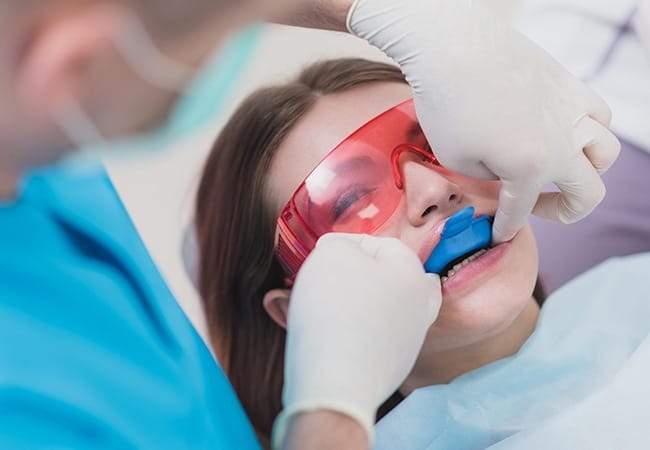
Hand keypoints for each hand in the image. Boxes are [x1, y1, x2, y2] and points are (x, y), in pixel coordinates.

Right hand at [273, 233, 440, 447]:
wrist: (336, 383)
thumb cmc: (334, 311)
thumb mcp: (330, 254)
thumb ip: (339, 244)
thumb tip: (341, 252)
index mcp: (413, 271)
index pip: (377, 243)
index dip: (342, 246)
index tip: (318, 258)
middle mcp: (420, 304)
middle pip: (384, 277)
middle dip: (354, 277)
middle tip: (323, 283)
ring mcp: (410, 339)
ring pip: (379, 308)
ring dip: (353, 304)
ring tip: (320, 309)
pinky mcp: (394, 366)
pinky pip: (372, 337)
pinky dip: (354, 332)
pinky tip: (330, 336)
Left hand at [347, 0, 620, 242]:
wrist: (453, 45)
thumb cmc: (447, 103)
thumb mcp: (455, 159)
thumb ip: (488, 178)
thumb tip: (503, 176)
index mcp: (531, 167)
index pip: (522, 210)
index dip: (506, 228)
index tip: (497, 236)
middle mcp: (562, 142)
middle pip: (589, 193)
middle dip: (564, 212)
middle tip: (538, 208)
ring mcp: (571, 110)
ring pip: (606, 151)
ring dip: (587, 171)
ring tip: (559, 170)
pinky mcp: (569, 83)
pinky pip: (598, 113)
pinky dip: (590, 130)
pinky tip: (565, 130)